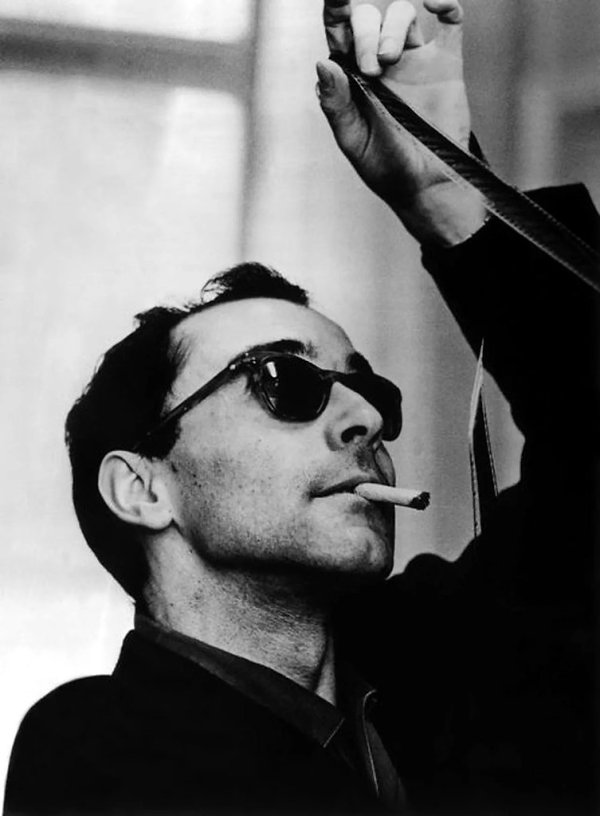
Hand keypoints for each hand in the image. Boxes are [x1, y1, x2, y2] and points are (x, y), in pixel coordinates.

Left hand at [319, 0, 484, 244]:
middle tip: (373, 68)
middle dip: (365, 32)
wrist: (428, 186)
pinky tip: (436, 4)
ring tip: (392, 60)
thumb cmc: (385, 168)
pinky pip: (449, 21)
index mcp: (352, 77)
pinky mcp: (445, 63)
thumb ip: (336, 103)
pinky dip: (445, 3)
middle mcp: (380, 61)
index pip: (338, 31)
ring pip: (402, 13)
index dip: (335, 6)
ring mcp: (414, 60)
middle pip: (368, 17)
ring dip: (393, 27)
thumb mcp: (353, 141)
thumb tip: (322, 62)